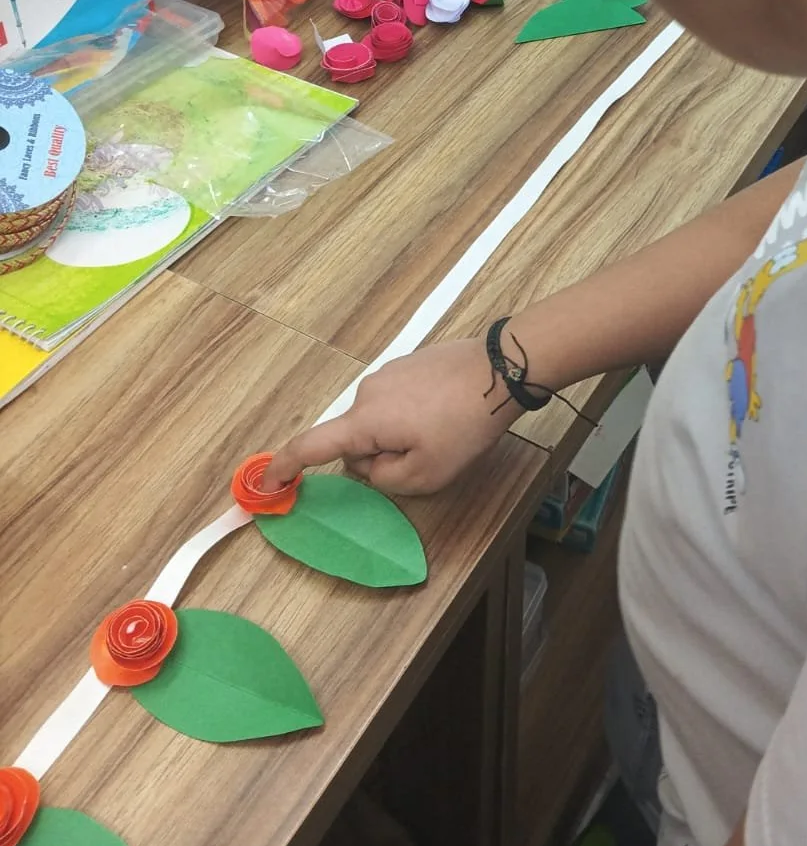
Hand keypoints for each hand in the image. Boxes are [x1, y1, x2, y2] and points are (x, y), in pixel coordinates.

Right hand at [262, 338, 514, 494]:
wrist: (501, 369)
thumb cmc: (462, 426)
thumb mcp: (425, 474)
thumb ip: (385, 479)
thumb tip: (370, 464)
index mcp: (363, 421)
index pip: (311, 446)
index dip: (284, 466)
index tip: (265, 483)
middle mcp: (367, 391)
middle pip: (355, 438)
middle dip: (378, 456)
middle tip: (425, 456)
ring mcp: (388, 372)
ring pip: (378, 420)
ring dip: (399, 434)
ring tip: (443, 431)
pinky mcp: (410, 362)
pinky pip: (398, 401)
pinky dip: (412, 414)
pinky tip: (446, 411)